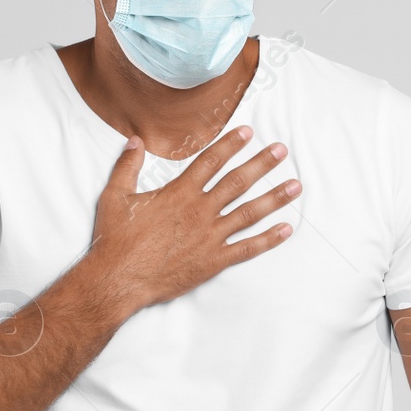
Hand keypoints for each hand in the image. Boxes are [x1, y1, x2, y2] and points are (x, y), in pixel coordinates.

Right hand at [87, 125, 299, 313]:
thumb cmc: (116, 239)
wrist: (118, 279)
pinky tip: (286, 229)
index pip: (211, 161)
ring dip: (274, 198)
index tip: (248, 132)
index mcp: (179, 193)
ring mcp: (210, 237)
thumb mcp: (115, 196)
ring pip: (249, 213)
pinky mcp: (213, 261)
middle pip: (238, 182)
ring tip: (296, 186)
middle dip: (262, 164)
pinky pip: (247, 248)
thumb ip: (127, 166)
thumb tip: (135, 141)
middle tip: (282, 150)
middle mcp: (200, 211)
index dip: (231, 144)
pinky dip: (269, 239)